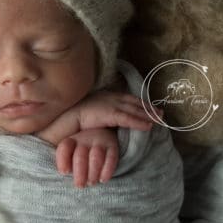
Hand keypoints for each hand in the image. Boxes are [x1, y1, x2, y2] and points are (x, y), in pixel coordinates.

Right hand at [37, 91, 159, 145]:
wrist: (61, 116)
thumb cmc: (71, 116)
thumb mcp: (88, 112)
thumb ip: (98, 113)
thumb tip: (104, 118)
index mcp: (104, 96)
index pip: (127, 98)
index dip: (140, 103)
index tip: (151, 108)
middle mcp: (109, 97)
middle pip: (133, 102)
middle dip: (148, 108)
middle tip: (162, 113)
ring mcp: (109, 104)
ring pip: (134, 110)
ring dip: (148, 115)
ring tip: (160, 120)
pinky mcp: (108, 114)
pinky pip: (127, 118)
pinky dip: (139, 122)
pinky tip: (149, 126)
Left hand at [55, 128, 118, 187]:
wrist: (105, 135)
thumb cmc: (83, 152)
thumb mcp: (72, 153)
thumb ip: (67, 163)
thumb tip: (65, 176)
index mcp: (72, 141)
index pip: (65, 148)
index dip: (63, 160)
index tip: (64, 173)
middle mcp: (85, 140)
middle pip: (80, 156)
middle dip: (79, 173)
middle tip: (80, 185)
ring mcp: (100, 142)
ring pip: (96, 157)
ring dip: (93, 172)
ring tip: (91, 183)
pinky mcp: (113, 147)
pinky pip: (111, 158)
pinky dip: (107, 170)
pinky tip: (103, 179)